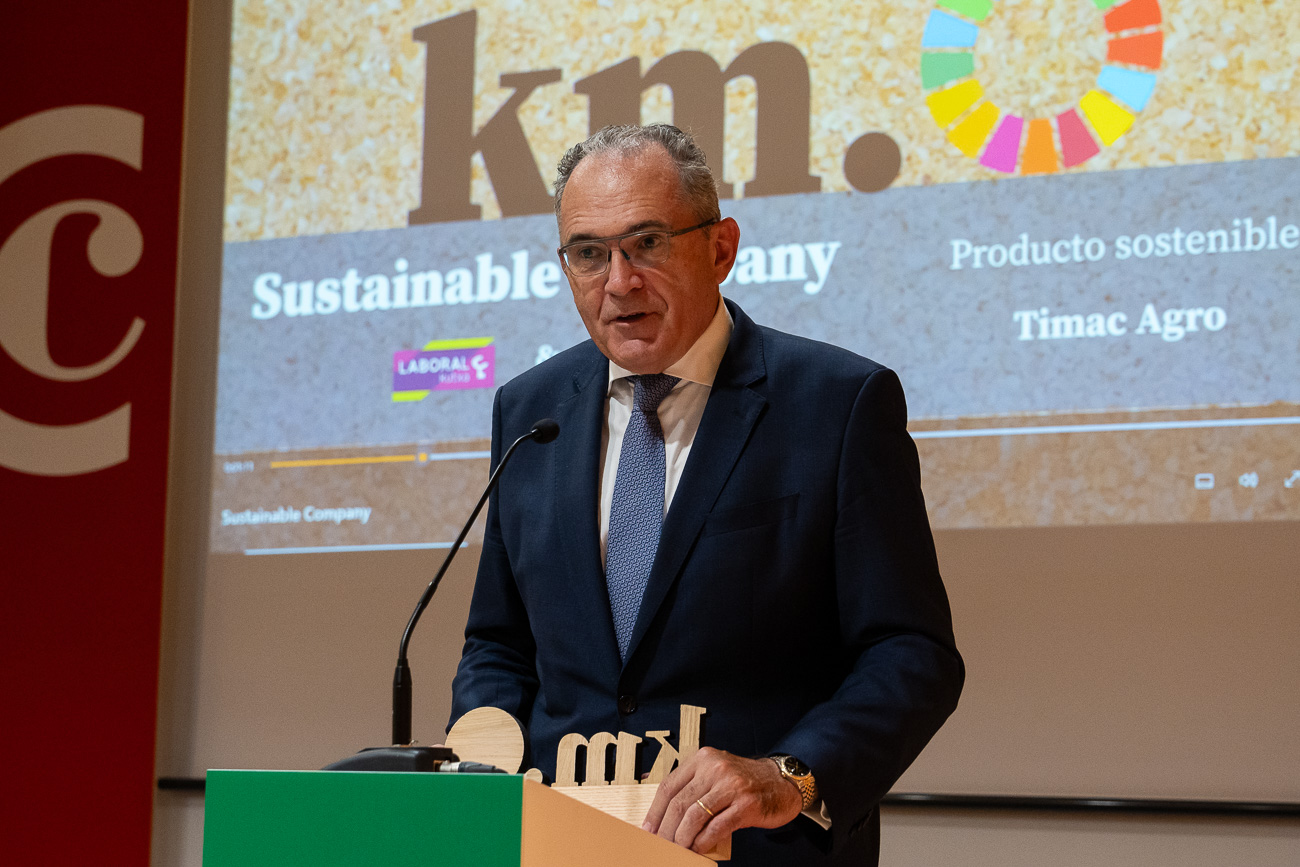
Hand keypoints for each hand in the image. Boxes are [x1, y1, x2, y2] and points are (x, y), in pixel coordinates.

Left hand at [641, 747, 802, 853]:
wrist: (782, 782)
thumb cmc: (745, 781)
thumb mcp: (715, 772)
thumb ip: (691, 784)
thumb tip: (659, 809)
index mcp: (703, 759)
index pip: (669, 786)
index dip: (655, 811)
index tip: (648, 829)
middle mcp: (716, 768)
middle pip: (680, 803)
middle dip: (666, 829)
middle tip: (661, 845)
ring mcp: (732, 786)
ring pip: (695, 816)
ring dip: (683, 838)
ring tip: (679, 849)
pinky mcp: (746, 804)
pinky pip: (717, 827)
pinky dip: (703, 841)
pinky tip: (698, 849)